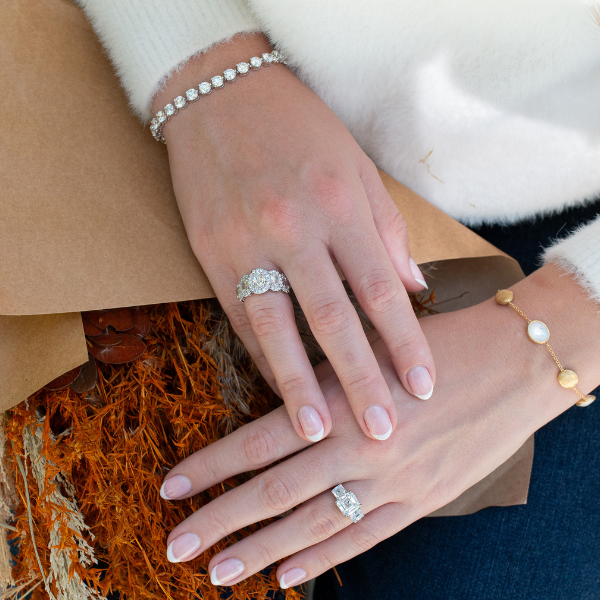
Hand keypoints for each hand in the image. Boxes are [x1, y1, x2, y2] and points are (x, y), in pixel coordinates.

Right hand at [152, 33, 434, 442]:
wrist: (219, 95)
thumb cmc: (300, 128)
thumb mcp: (356, 167)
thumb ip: (386, 232)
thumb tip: (413, 290)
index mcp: (340, 205)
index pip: (381, 289)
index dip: (405, 343)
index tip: (424, 386)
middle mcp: (293, 228)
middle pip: (333, 320)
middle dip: (360, 380)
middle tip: (381, 432)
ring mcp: (246, 243)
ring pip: (276, 329)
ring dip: (298, 386)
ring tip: (317, 432)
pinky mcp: (210, 253)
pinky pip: (240, 316)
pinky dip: (261, 356)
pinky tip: (277, 387)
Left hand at [158, 265, 599, 587]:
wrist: (514, 362)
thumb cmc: (441, 343)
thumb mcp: (374, 345)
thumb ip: (329, 376)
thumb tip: (280, 403)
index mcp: (343, 400)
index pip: (260, 441)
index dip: (212, 465)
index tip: (171, 485)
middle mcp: (360, 446)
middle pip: (275, 492)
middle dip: (220, 519)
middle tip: (175, 544)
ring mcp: (392, 481)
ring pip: (312, 525)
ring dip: (260, 550)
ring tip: (218, 570)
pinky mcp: (422, 501)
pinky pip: (363, 538)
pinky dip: (322, 559)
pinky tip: (286, 574)